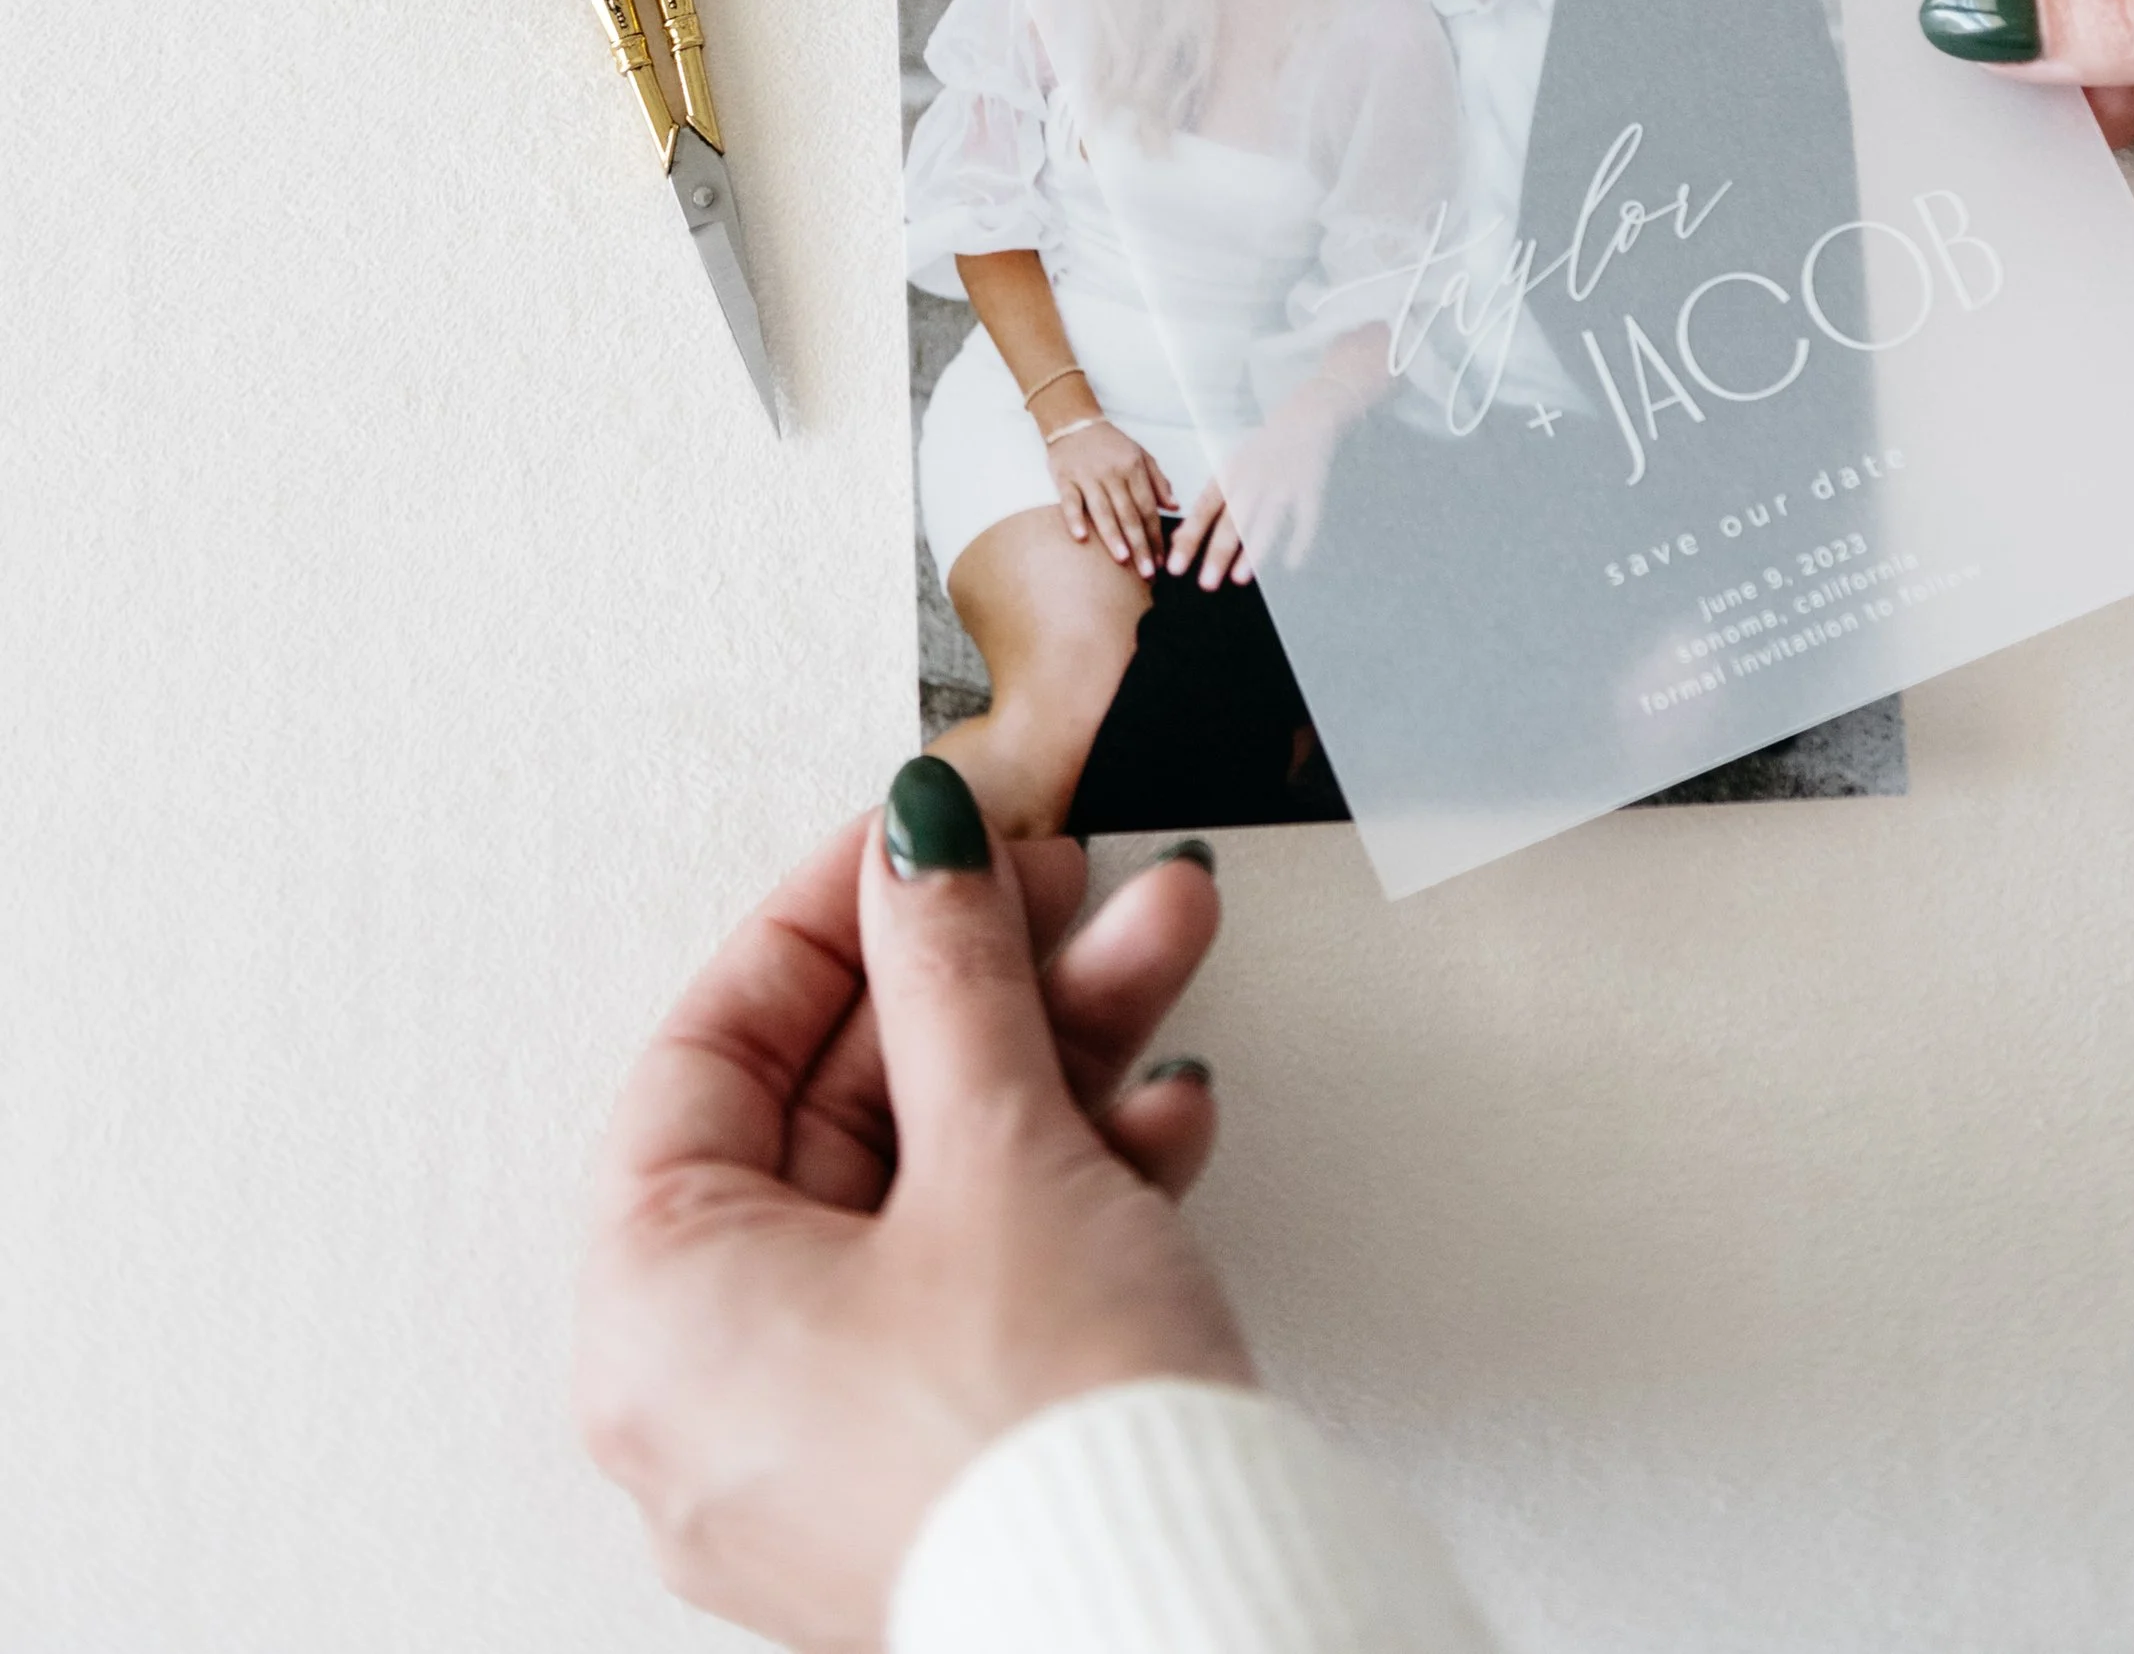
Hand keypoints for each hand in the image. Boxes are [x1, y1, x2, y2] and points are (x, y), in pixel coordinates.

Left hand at [577, 763, 1246, 1653]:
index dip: (829, 921)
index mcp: (658, 1317)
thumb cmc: (1044, 1451)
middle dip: (983, 980)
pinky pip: (976, 1287)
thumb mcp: (996, 1145)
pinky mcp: (938, 1471)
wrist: (1190, 1627)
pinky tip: (1159, 1115)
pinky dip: (1065, 1189)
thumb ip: (952, 973)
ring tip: (1154, 947)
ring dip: (1054, 1059)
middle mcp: (716, 1397)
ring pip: (929, 1192)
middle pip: (842, 1113)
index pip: (713, 1053)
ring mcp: (828, 1446)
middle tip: (1059, 885)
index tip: (914, 843)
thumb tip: (923, 853)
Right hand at [1045, 409, 1176, 579]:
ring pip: (1103, 509)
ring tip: (1123, 559)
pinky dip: (1075, 518)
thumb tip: (1174, 506)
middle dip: (1140, 545)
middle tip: (1147, 572)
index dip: (1156, 535)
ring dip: (1113, 536)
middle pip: (1129, 514)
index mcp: (1134, 467)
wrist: (1074, 422)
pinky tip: (1081, 537)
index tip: (1160, 561)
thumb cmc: (1111, 443)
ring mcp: (1088, 476)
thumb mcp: (1140, 454)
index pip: (1148, 507)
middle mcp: (1113, 472)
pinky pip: (1070, 501)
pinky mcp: (1065, 478)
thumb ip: (1158, 481)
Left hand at [1168, 379, 1361, 587]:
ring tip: (1239, 578)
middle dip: (1217, 552)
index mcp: (1229, 474)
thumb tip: (1179, 538)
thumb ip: (1209, 504)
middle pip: (1232, 520)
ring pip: (1266, 520)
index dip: (1189, 538)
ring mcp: (1283, 483)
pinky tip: (1291, 563)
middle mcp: (1253, 479)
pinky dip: (1300, 540)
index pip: (1204, 510)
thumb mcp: (1231, 470)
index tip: (1174, 566)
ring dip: (1252, 550)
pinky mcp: (1310, 486)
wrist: (1306, 417)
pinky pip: (1305, 517)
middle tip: (1205, 583)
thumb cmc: (1262, 452)